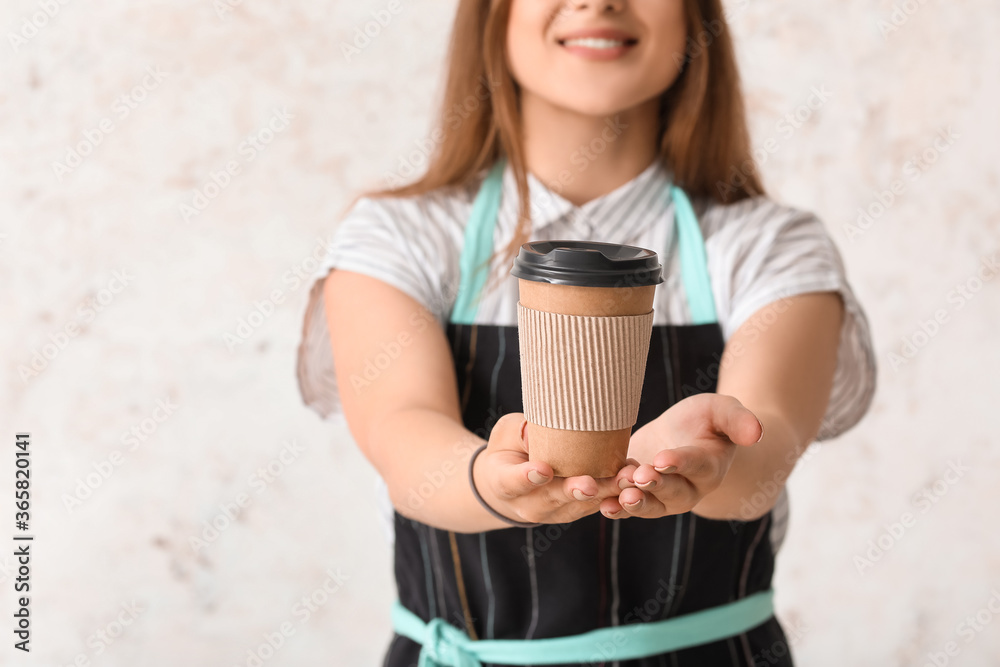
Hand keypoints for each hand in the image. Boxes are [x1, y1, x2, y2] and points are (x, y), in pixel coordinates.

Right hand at [474, 413, 621, 524]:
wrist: (510, 485)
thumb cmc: (508, 452)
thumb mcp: (506, 435)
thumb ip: (521, 433)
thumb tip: (541, 428)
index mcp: (504, 484)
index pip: (513, 482)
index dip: (527, 477)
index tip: (542, 469)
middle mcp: (530, 504)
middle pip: (553, 499)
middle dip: (574, 491)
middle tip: (590, 484)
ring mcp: (555, 511)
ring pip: (582, 505)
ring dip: (606, 492)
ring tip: (626, 479)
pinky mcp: (577, 510)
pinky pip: (598, 503)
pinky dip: (616, 492)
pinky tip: (633, 477)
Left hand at [600, 394, 762, 519]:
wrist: (683, 434)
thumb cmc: (705, 419)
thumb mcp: (722, 410)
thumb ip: (738, 420)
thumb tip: (757, 431)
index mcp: (710, 467)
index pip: (696, 465)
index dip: (680, 463)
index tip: (662, 459)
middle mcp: (687, 489)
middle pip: (672, 492)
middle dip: (654, 486)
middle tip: (637, 477)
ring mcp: (661, 497)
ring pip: (648, 506)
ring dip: (632, 503)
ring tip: (617, 497)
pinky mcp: (637, 495)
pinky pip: (626, 507)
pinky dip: (612, 507)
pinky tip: (599, 504)